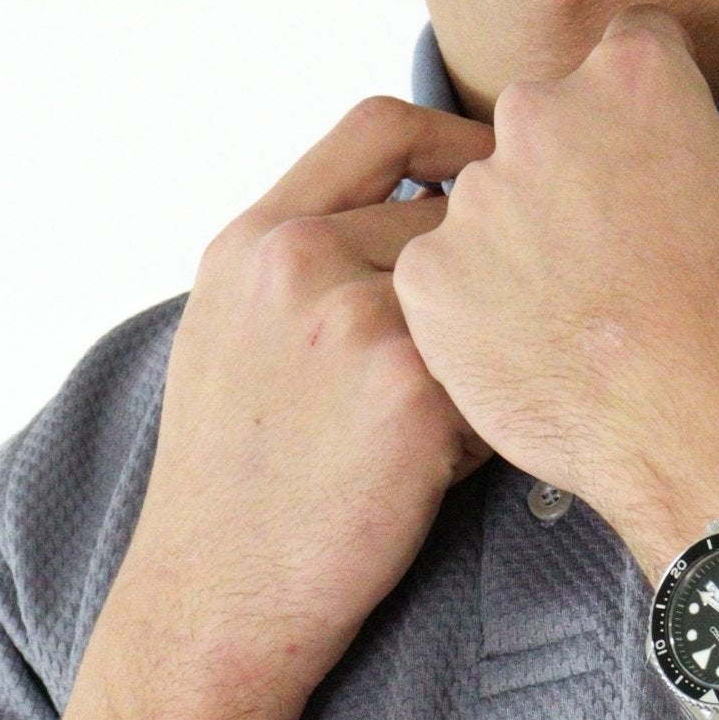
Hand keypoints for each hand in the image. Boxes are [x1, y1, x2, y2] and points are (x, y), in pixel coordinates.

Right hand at [113, 96, 495, 708]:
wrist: (218, 594)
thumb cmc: (234, 480)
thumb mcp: (232, 334)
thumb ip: (302, 258)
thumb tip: (407, 211)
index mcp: (255, 236)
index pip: (380, 125)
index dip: (457, 138)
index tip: (500, 172)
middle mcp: (300, 258)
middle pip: (452, 216)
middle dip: (481, 278)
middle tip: (473, 353)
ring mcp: (356, 318)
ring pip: (483, 299)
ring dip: (485, 351)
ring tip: (436, 426)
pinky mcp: (412, 391)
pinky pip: (496, 374)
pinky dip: (488, 416)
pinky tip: (440, 467)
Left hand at [391, 8, 718, 579]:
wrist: (699, 431)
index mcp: (634, 79)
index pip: (630, 49)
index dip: (649, 108)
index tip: (657, 159)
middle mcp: (540, 115)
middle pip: (545, 123)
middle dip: (573, 174)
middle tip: (613, 257)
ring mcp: (477, 197)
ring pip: (489, 205)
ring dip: (520, 246)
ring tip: (572, 320)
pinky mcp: (430, 276)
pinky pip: (443, 279)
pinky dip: (475, 311)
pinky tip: (528, 352)